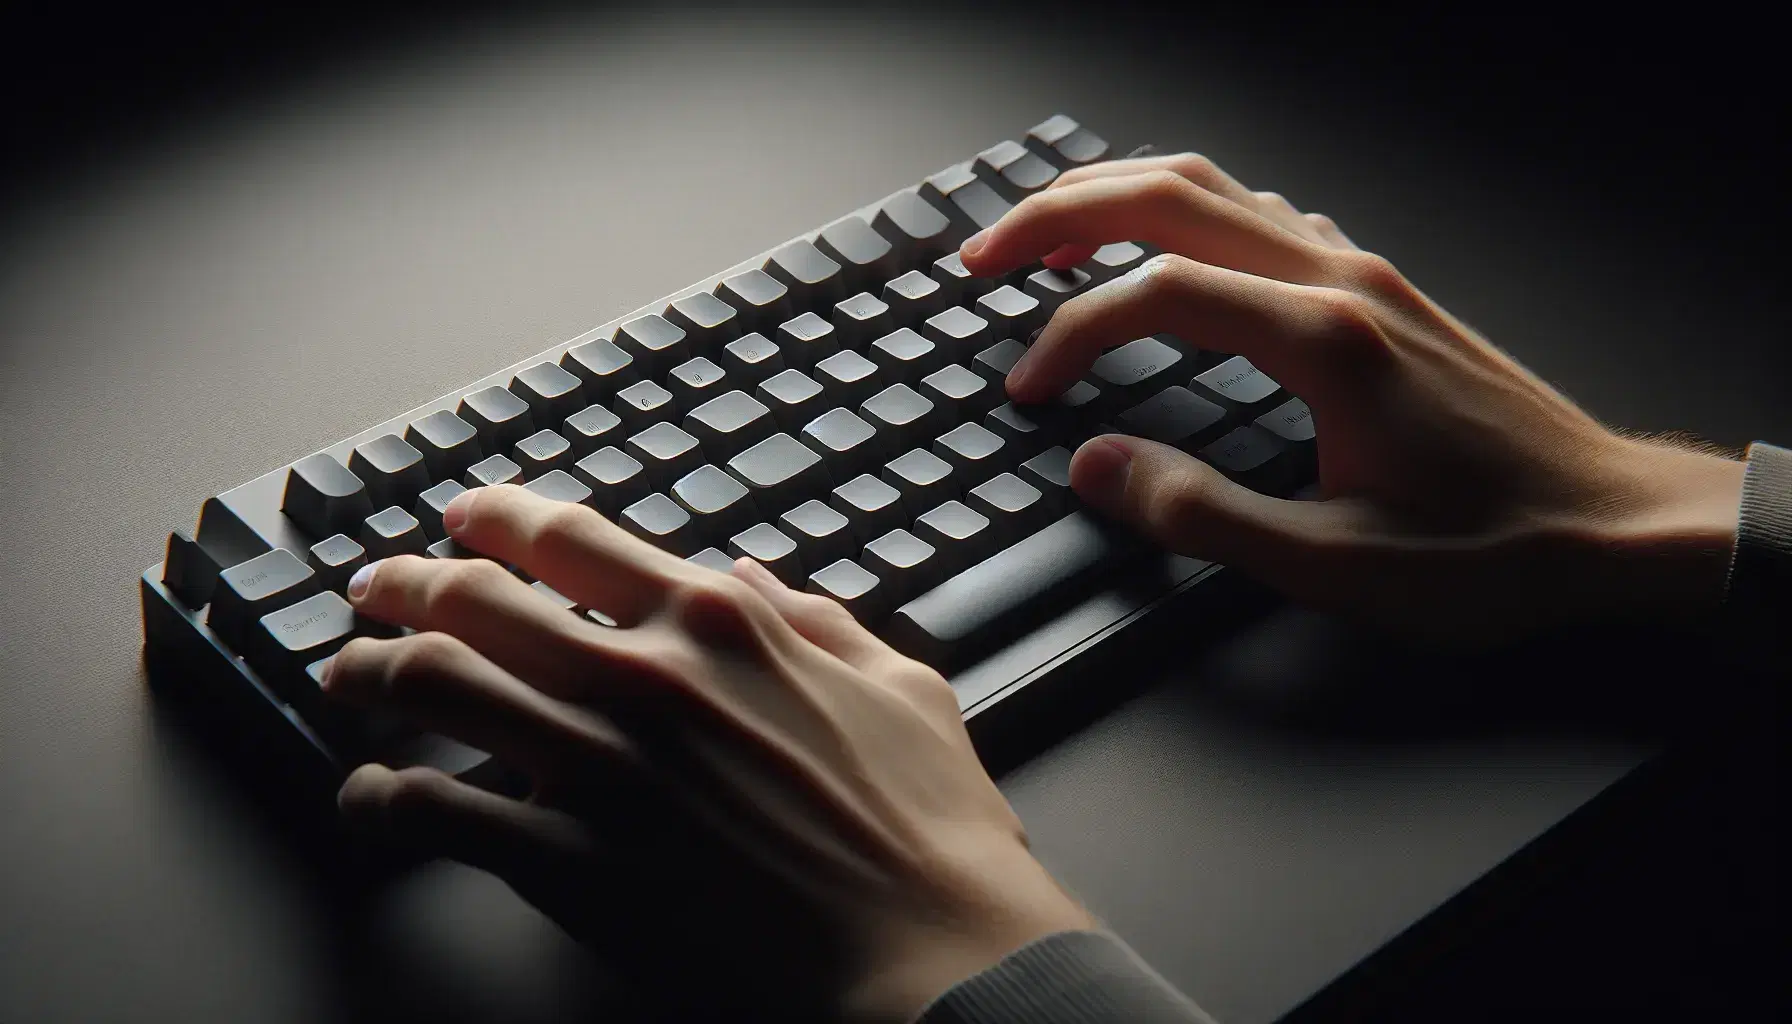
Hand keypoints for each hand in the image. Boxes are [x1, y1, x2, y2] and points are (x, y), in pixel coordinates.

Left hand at [321, 485, 1094, 1020]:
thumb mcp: (903, 686)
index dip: (494, 519)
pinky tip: (372, 797)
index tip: (460, 520)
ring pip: (433, 683)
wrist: (933, 957)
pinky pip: (434, 813)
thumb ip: (818, 619)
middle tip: (373, 589)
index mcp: (722, 622)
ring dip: (369, 672)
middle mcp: (645, 676)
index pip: (569, 537)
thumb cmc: (931, 832)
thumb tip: (754, 577)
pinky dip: (382, 796)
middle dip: (403, 582)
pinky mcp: (570, 865)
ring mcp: (599, 768)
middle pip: (475, 596)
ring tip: (346, 675)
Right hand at [961, 153, 1744, 643]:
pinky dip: (1182, 210)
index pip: (1156, 293)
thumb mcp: (1336, 567)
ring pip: (1215, 187)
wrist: (1608, 522)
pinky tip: (1160, 248)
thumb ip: (1203, 515)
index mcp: (1323, 343)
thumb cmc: (1487, 552)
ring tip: (1044, 234)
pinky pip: (1259, 211)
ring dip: (1115, 195)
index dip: (1069, 334)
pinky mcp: (1374, 287)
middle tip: (983, 255)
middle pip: (1170, 198)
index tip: (1027, 388)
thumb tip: (1098, 467)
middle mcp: (1338, 282)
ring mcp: (1359, 273)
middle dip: (1058, 216)